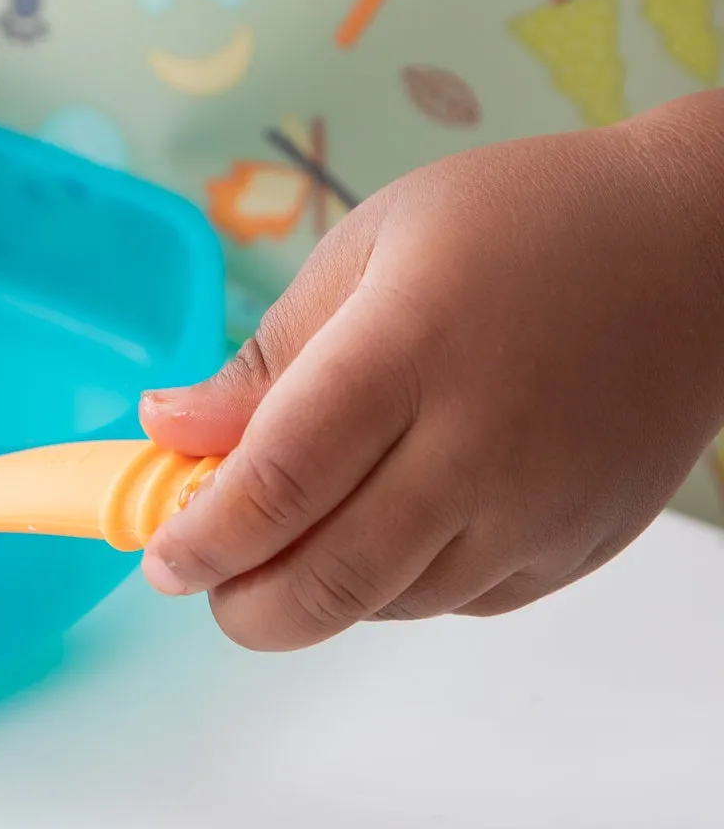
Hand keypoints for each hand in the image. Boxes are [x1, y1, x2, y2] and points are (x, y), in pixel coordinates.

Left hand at [139, 98, 723, 649]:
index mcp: (407, 353)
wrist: (699, 250)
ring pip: (386, 605)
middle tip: (201, 580)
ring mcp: (535, 510)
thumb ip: (267, 357)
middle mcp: (476, 448)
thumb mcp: (369, 248)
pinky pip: (456, 602)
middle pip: (326, 581)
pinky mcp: (575, 547)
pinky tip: (380, 527)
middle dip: (240, 604)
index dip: (199, 538)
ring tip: (281, 540)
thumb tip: (166, 428)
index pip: (275, 485)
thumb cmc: (520, 224)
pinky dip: (393, 587)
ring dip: (313, 593)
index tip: (158, 554)